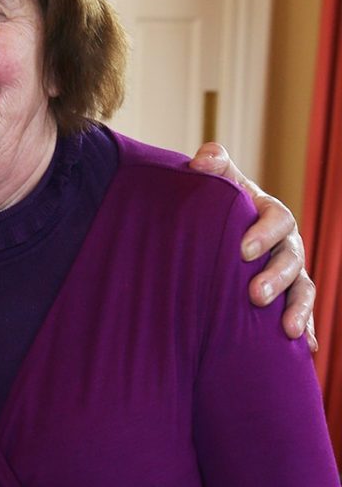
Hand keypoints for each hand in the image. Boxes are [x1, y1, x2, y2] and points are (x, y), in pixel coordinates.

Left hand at [189, 142, 316, 351]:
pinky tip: (307, 350)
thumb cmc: (219, 202)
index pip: (276, 219)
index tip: (242, 251)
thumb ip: (213, 166)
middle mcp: (287, 242)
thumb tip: (203, 159)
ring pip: (302, 288)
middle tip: (254, 296)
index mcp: (270, 213)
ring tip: (286, 330)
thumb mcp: (218, 182)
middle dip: (276, 278)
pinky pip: (301, 312)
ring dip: (297, 309)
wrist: (220, 226)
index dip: (263, 233)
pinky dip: (306, 328)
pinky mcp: (287, 295)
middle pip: (292, 259)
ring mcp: (291, 270)